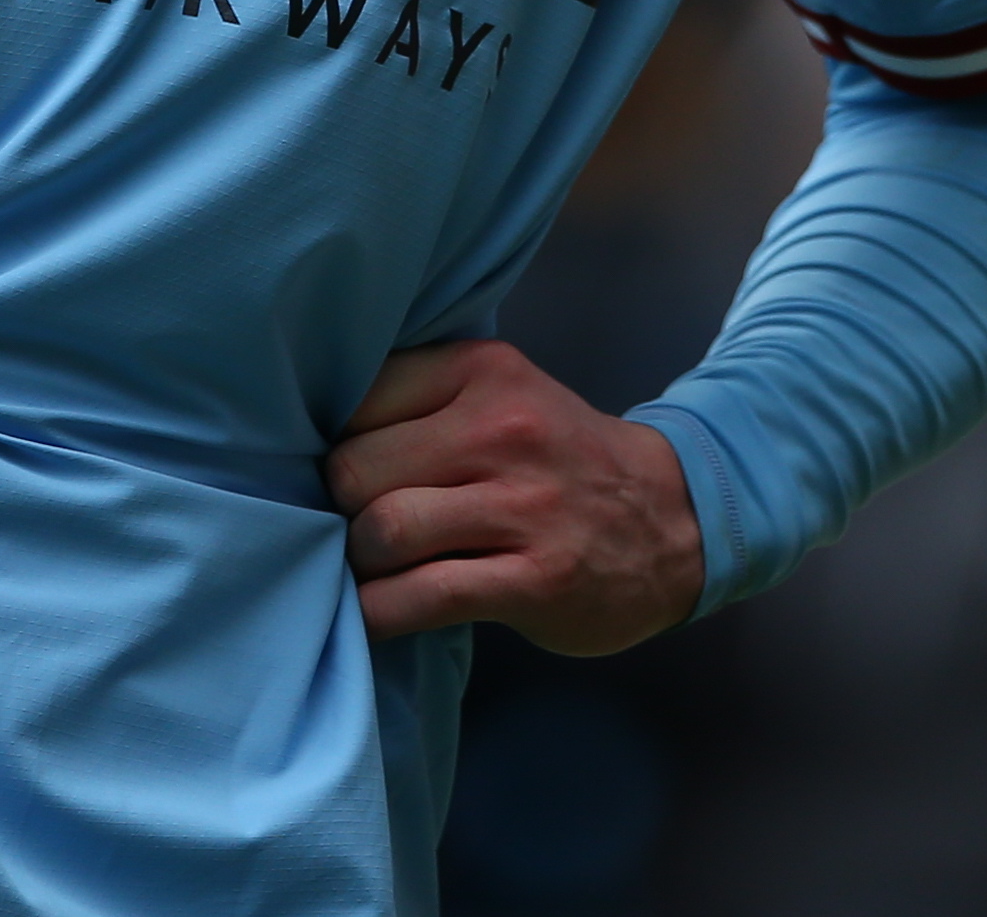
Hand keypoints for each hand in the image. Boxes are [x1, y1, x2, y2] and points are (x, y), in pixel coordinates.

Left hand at [325, 339, 702, 655]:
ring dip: (358, 562)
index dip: (332, 441)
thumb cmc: (560, 458)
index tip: (334, 470)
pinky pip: (423, 597)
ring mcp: (522, 507)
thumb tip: (309, 435)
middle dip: (337, 507)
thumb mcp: (502, 394)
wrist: (677, 518)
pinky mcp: (536, 580)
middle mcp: (501, 430)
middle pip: (355, 468)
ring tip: (369, 568)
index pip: (357, 398)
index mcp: (482, 371)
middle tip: (348, 526)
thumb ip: (422, 400)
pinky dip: (379, 613)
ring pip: (383, 530)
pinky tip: (373, 615)